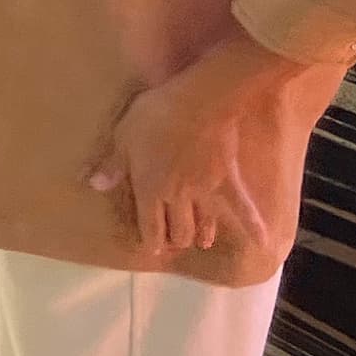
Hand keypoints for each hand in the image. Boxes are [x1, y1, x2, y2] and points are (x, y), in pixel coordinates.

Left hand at [90, 51, 279, 257]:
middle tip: (174, 243)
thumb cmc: (154, 116)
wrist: (199, 103)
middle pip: (179, 229)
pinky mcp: (229, 181)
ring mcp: (206, 191)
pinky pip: (244, 208)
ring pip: (204, 223)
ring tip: (200, 243)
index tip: (153, 251)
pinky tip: (262, 241)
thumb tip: (93, 186)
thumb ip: (112, 165)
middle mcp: (178, 197)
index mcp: (150, 188)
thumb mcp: (123, 137)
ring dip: (201, 235)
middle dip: (175, 239)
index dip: (151, 240)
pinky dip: (253, 226)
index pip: (150, 225)